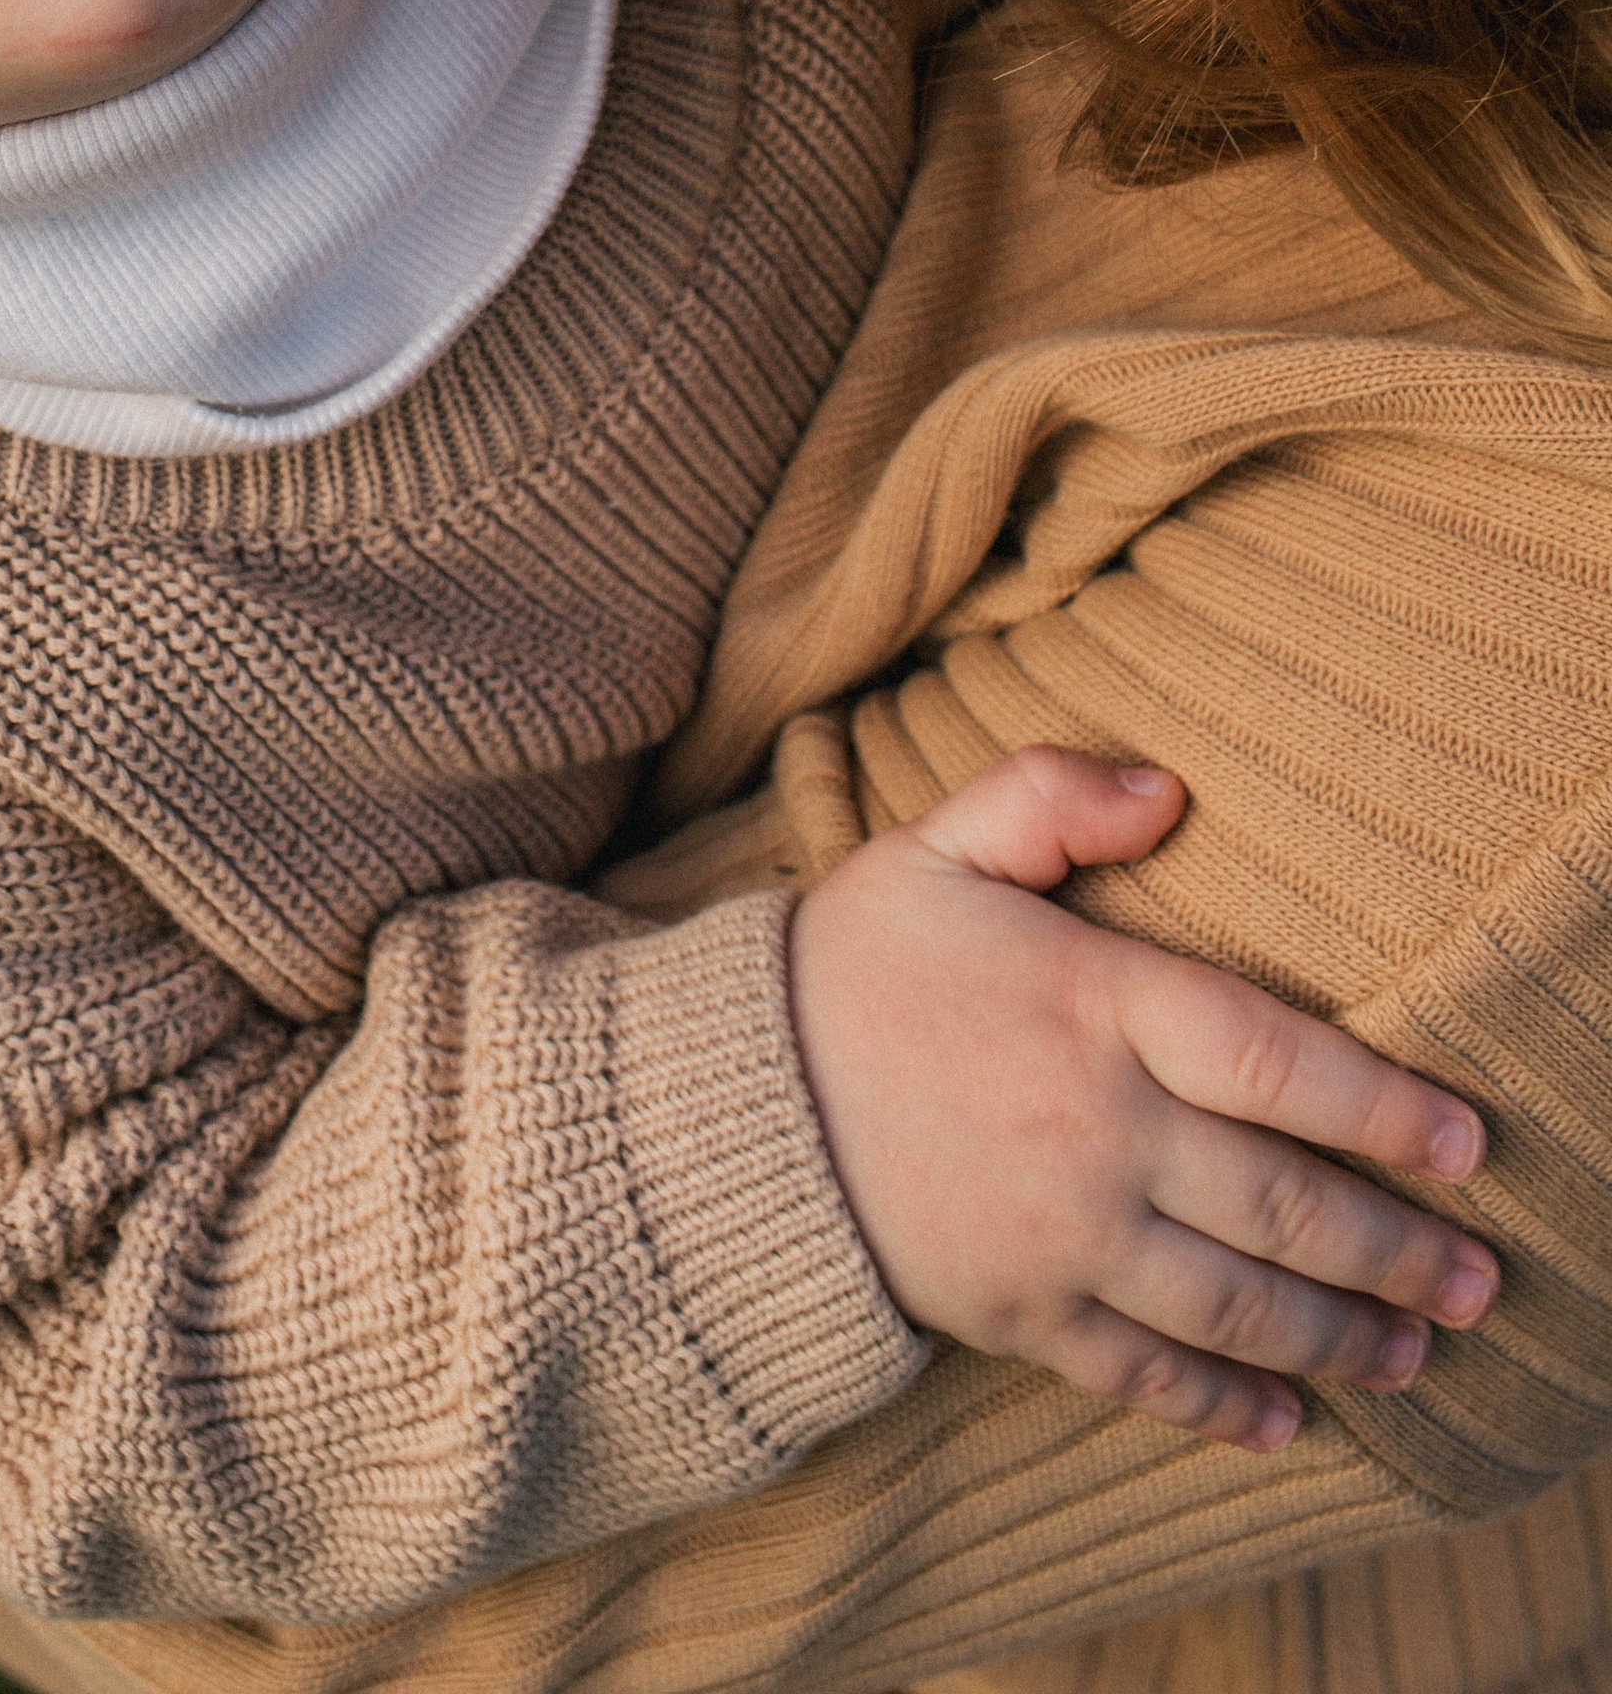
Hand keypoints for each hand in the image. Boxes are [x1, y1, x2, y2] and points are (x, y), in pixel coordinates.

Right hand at [787, 748, 1497, 1451]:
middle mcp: (1094, 1130)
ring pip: (1237, 1302)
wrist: (724, 1111)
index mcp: (1090, 1005)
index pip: (1276, 1058)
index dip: (1385, 1105)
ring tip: (1420, 1348)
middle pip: (1282, 1201)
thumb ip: (1050, 795)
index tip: (1467, 1143)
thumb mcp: (937, 845)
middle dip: (1397, 1247)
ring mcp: (1059, 1236)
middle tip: (1483, 1278)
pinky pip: (1146, 1374)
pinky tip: (1290, 1420)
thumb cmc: (851, 965)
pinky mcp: (1018, 1315)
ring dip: (1344, 1335)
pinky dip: (1228, 1407)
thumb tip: (1169, 787)